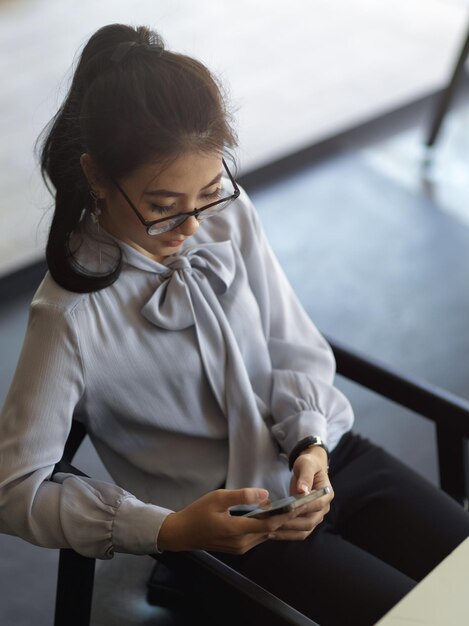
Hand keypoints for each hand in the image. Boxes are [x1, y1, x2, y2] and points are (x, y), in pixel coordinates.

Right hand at [157, 487, 305, 553]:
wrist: (181, 534)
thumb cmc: (197, 513)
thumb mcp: (218, 498)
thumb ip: (242, 496)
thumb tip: (265, 494)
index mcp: (236, 530)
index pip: (268, 524)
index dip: (285, 515)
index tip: (299, 505)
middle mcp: (242, 543)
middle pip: (270, 530)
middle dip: (287, 518)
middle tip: (303, 505)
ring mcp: (241, 547)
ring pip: (265, 534)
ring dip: (279, 523)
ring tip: (294, 509)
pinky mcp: (239, 547)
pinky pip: (258, 536)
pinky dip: (268, 527)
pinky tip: (274, 516)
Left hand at [270, 446, 332, 540]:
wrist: (309, 468)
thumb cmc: (309, 464)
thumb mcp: (306, 465)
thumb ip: (305, 477)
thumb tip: (303, 491)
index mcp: (326, 494)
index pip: (317, 505)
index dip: (304, 508)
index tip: (288, 509)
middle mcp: (323, 508)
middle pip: (310, 522)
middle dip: (292, 524)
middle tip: (274, 523)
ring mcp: (315, 516)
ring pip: (303, 531)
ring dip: (287, 533)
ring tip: (270, 532)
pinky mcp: (305, 519)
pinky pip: (297, 531)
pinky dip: (286, 533)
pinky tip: (272, 533)